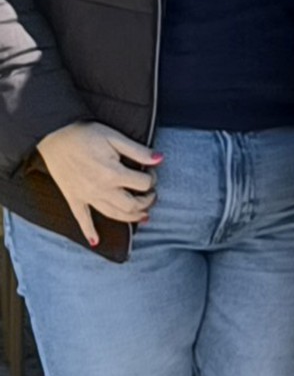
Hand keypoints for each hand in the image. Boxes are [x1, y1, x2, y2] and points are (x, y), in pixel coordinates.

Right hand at [34, 121, 157, 244]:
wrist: (52, 135)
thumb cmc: (85, 134)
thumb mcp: (114, 137)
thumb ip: (138, 151)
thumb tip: (160, 159)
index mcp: (112, 174)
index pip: (143, 184)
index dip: (152, 178)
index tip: (150, 171)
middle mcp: (100, 189)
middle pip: (132, 205)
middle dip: (147, 202)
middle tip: (151, 196)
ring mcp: (86, 196)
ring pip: (113, 215)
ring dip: (131, 218)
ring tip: (143, 216)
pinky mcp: (73, 198)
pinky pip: (82, 218)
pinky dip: (89, 231)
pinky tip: (95, 242)